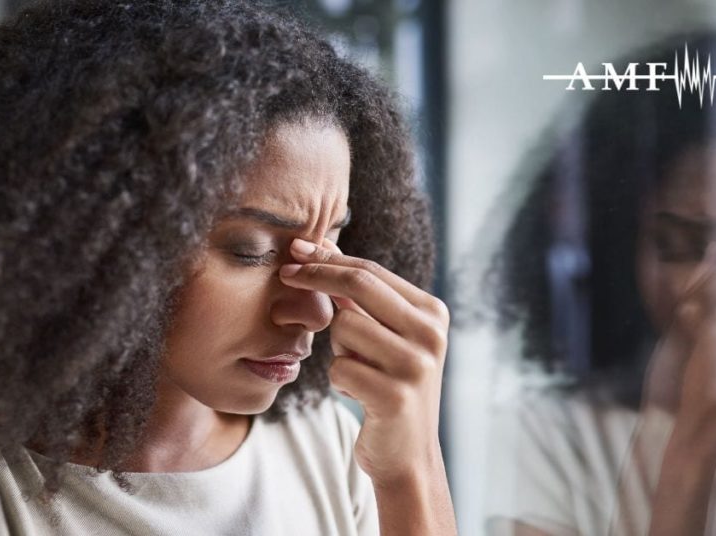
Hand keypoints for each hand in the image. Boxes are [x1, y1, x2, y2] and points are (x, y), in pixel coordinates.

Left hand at [279, 237, 449, 483]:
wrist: (407, 453)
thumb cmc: (387, 384)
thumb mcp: (381, 335)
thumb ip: (357, 293)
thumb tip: (320, 244)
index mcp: (432, 312)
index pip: (371, 270)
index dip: (328, 258)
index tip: (295, 250)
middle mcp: (430, 334)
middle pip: (358, 284)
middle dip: (315, 276)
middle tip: (283, 274)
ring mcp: (416, 365)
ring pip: (344, 327)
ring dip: (338, 348)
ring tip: (358, 369)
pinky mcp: (395, 396)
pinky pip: (340, 368)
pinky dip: (340, 379)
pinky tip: (359, 393)